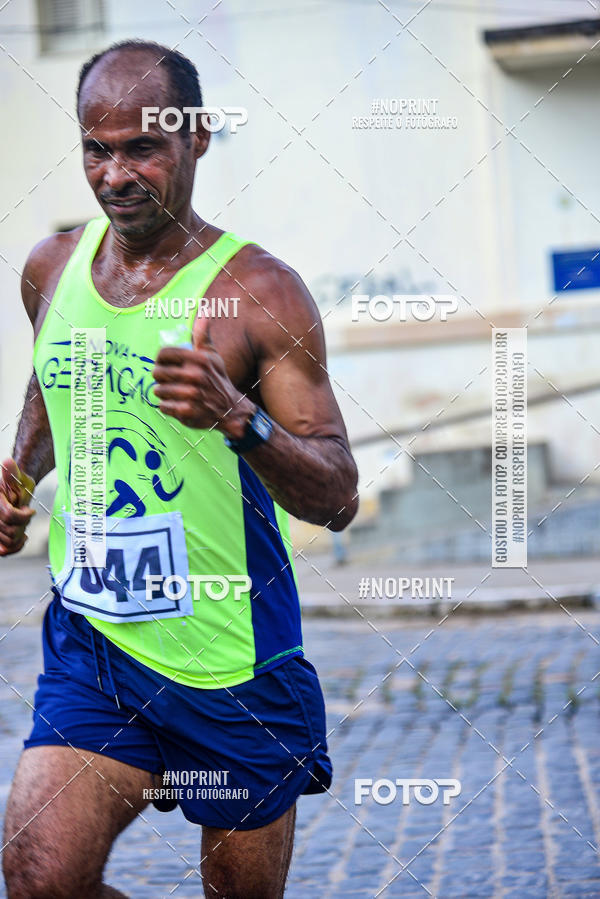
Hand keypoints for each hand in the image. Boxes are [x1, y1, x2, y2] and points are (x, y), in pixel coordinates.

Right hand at [0, 458, 35, 555]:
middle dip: (22, 524)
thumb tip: (8, 462)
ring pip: (8, 541)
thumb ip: (12, 472)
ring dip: (19, 534)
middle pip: (9, 530)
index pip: (9, 516)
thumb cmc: (18, 484)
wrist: (16, 492)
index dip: (23, 515)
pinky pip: (3, 551)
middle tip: (26, 514)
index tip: (29, 510)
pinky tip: (21, 538)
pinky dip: (14, 547)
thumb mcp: (18, 477)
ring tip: (22, 523)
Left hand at [152, 316, 251, 433]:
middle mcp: (195, 376)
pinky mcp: (187, 412)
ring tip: (174, 393)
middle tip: (169, 380)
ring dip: (164, 393)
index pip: (164, 354)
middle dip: (160, 377)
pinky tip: (178, 404)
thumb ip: (203, 334)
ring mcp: (191, 395)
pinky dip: (168, 406)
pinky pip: (163, 406)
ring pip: (159, 390)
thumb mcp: (212, 356)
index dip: (160, 359)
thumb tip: (204, 309)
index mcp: (199, 359)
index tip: (164, 364)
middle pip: (158, 372)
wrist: (230, 409)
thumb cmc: (217, 379)